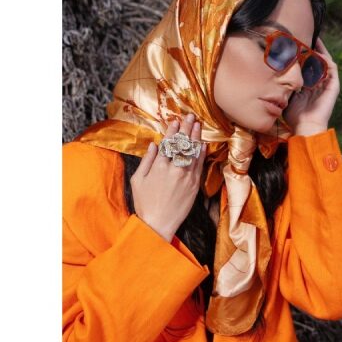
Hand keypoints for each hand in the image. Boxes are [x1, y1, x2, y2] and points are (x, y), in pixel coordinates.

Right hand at [131, 113, 207, 241]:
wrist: (158, 224)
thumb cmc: (145, 203)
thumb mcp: (138, 180)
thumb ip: (147, 161)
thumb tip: (154, 145)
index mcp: (159, 166)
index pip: (168, 143)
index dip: (172, 130)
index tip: (175, 121)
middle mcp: (174, 169)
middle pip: (182, 144)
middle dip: (186, 128)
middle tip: (190, 117)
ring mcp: (186, 177)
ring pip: (193, 152)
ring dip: (195, 137)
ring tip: (197, 125)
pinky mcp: (194, 185)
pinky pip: (199, 165)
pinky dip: (201, 153)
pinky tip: (202, 144)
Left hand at [282, 38, 339, 135]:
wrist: (306, 127)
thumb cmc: (294, 116)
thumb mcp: (286, 96)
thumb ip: (284, 85)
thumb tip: (272, 73)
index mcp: (309, 85)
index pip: (307, 65)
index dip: (302, 55)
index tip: (294, 44)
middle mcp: (319, 83)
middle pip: (317, 61)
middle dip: (312, 49)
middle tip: (305, 36)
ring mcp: (327, 84)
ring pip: (325, 62)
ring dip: (320, 51)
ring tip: (314, 39)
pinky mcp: (334, 86)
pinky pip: (332, 68)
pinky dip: (326, 59)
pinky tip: (318, 52)